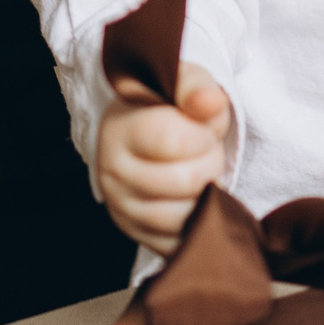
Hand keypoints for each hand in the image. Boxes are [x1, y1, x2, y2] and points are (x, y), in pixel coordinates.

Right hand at [98, 62, 232, 251]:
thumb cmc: (169, 107)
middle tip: (206, 149)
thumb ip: (195, 88)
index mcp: (120, 129)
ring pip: (187, 215)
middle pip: (186, 181)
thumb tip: (210, 102)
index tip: (203, 127)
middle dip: (211, 161)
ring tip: (198, 170)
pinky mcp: (139, 237)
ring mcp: (123, 209)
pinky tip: (194, 196)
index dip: (202, 134)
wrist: (149, 135)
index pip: (171, 139)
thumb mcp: (183, 83)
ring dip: (208, 193)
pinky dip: (199, 222)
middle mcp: (112, 173)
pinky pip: (183, 242)